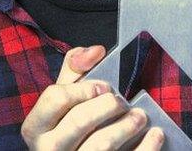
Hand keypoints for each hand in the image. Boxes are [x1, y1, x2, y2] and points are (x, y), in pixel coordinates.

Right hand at [21, 45, 164, 149]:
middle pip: (79, 121)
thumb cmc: (66, 127)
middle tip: (122, 101)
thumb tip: (96, 51)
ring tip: (140, 117)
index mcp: (37, 127)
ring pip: (100, 146)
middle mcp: (48, 149)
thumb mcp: (62, 99)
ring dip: (126, 127)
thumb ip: (74, 71)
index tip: (104, 86)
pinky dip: (145, 147)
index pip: (55, 99)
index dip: (82, 89)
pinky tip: (154, 135)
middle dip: (107, 106)